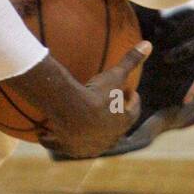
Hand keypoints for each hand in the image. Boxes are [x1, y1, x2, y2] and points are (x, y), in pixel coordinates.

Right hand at [27, 42, 150, 159]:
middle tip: (109, 107)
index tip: (131, 93)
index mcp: (123, 122)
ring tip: (79, 123)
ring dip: (88, 133)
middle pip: (115, 128)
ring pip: (91, 141)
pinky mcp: (71, 150)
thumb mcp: (115, 75)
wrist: (74, 114)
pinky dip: (53, 141)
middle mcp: (110, 138)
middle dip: (114, 119)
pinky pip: (61, 146)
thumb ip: (131, 60)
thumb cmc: (97, 94)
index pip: (133, 111)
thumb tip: (148, 44)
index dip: (133, 101)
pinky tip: (45, 135)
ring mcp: (90, 146)